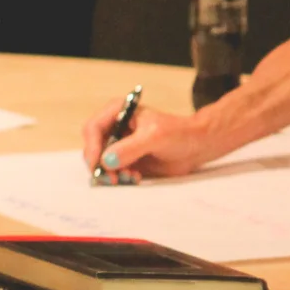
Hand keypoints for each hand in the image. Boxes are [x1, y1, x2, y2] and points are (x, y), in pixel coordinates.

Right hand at [79, 98, 212, 181]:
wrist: (196, 146)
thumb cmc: (179, 133)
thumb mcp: (155, 137)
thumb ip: (130, 148)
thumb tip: (106, 161)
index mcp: (118, 111)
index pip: (93, 128)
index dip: (92, 147)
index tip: (98, 164)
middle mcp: (114, 127)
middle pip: (93, 148)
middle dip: (100, 165)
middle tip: (113, 179)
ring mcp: (119, 144)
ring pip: (102, 162)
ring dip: (111, 173)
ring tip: (130, 177)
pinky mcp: (126, 159)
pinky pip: (113, 171)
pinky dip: (120, 177)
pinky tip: (135, 178)